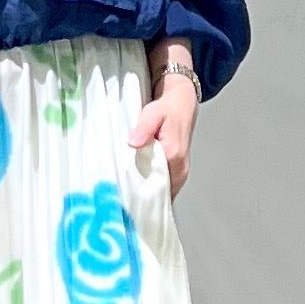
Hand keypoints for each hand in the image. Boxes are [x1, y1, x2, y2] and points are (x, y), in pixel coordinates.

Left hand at [128, 82, 197, 198]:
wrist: (182, 105)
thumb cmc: (167, 109)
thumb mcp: (152, 113)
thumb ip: (144, 128)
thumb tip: (133, 143)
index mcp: (173, 155)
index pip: (155, 184)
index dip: (138, 191)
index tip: (122, 196)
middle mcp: (180, 168)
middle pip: (159, 193)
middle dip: (141, 197)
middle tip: (121, 198)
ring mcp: (181, 173)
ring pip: (163, 194)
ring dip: (147, 195)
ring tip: (128, 195)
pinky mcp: (179, 174)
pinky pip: (165, 189)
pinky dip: (153, 190)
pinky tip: (139, 188)